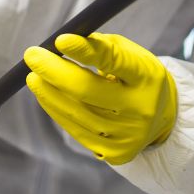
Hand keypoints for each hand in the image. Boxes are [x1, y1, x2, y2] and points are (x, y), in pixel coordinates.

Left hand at [24, 32, 177, 164]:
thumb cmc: (137, 78)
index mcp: (147, 77)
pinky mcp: (115, 153)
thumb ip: (100, 47)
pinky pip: (76, 130)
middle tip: (32, 56)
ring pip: (76, 113)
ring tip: (33, 77)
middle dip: (54, 72)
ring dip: (48, 93)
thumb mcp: (130, 54)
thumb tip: (61, 44)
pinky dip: (56, 110)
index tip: (60, 40)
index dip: (85, 51)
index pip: (114, 61)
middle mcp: (140, 108)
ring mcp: (127, 134)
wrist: (161, 117)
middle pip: (88, 91)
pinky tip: (46, 96)